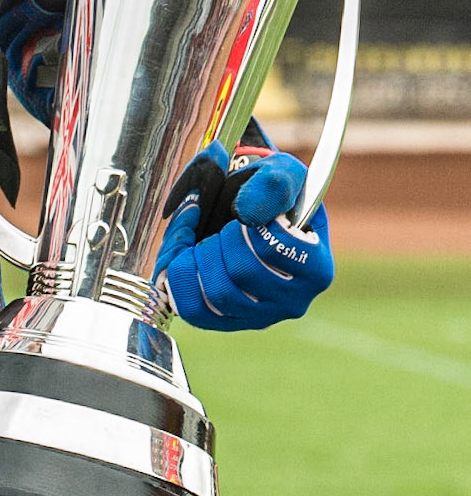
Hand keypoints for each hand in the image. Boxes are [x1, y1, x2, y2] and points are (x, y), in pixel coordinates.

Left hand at [153, 140, 333, 331]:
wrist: (249, 210)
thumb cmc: (268, 192)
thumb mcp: (281, 173)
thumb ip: (272, 184)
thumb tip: (247, 213)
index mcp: (316, 269)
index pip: (274, 252)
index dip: (247, 228)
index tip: (243, 213)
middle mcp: (293, 301)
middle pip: (241, 274)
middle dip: (218, 239)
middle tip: (219, 224)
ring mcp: (259, 317)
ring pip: (215, 294)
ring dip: (196, 257)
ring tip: (201, 240)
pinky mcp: (227, 322)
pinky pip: (193, 309)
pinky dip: (179, 279)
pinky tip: (184, 258)